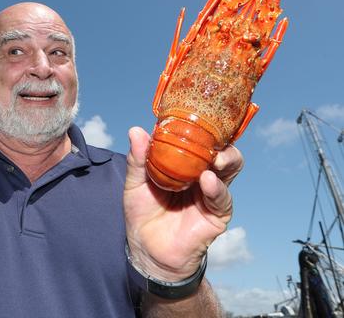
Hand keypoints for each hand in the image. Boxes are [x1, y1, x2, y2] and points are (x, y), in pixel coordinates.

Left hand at [123, 127, 242, 281]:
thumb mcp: (135, 184)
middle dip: (219, 140)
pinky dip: (217, 188)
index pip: (197, 139)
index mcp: (183, 163)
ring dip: (225, 159)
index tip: (192, 114)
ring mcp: (211, 193)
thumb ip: (137, 159)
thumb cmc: (142, 214)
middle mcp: (201, 173)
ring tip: (215, 158)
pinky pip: (222, 198)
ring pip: (229, 169)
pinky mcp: (216, 214)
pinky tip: (208, 180)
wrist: (147, 251)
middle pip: (220, 149)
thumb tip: (136, 130)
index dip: (198, 126)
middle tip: (210, 135)